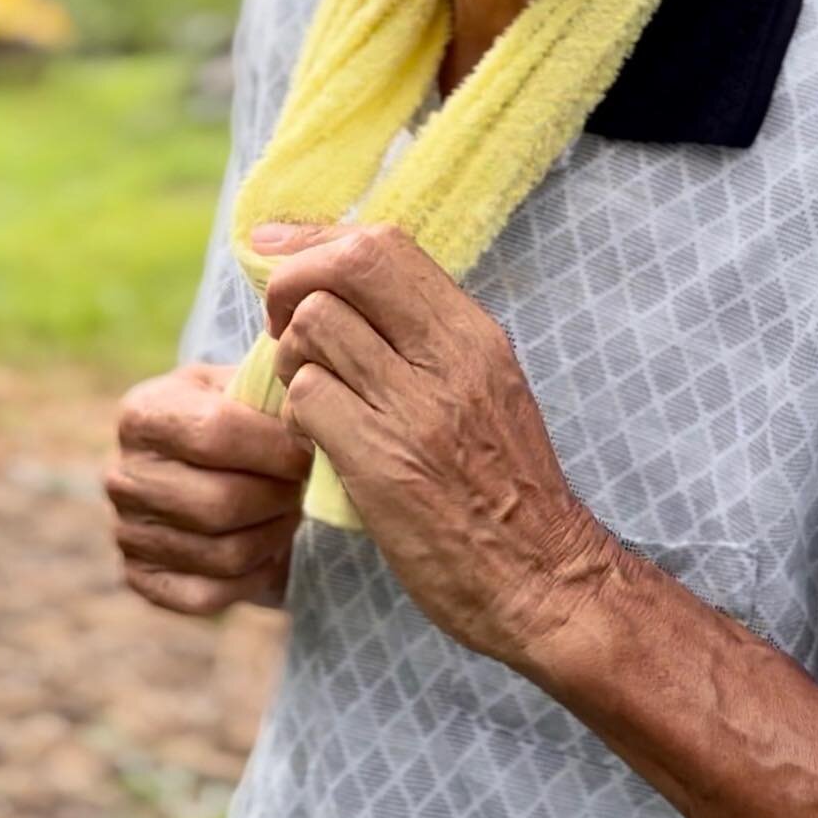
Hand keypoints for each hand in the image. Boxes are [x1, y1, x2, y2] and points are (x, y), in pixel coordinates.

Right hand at [105, 360, 312, 617]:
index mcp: (143, 412)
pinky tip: (268, 547)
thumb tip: (314, 377)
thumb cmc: (244, 416)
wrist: (211, 466)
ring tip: (291, 509)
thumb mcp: (247, 383)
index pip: (214, 433)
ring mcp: (125, 531)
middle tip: (305, 484)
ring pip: (222, 553)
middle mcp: (121, 474)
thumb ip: (274, 379)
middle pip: (219, 503)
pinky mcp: (140, 579)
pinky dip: (252, 576)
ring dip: (274, 534)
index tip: (312, 446)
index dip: (276, 446)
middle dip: (280, 496)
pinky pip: (207, 596)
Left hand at [255, 220, 612, 667]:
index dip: (315, 239)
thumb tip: (347, 282)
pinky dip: (296, 414)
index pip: (384, 244)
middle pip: (345, 267)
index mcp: (474, 334)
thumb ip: (427, 336)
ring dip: (290, 358)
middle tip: (284, 326)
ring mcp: (416, 409)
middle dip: (291, 285)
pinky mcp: (382, 463)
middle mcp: (450, 359)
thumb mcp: (486, 387)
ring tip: (310, 393)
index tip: (273, 246)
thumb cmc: (504, 486)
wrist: (543, 579)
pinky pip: (306, 397)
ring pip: (313, 329)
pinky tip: (316, 440)